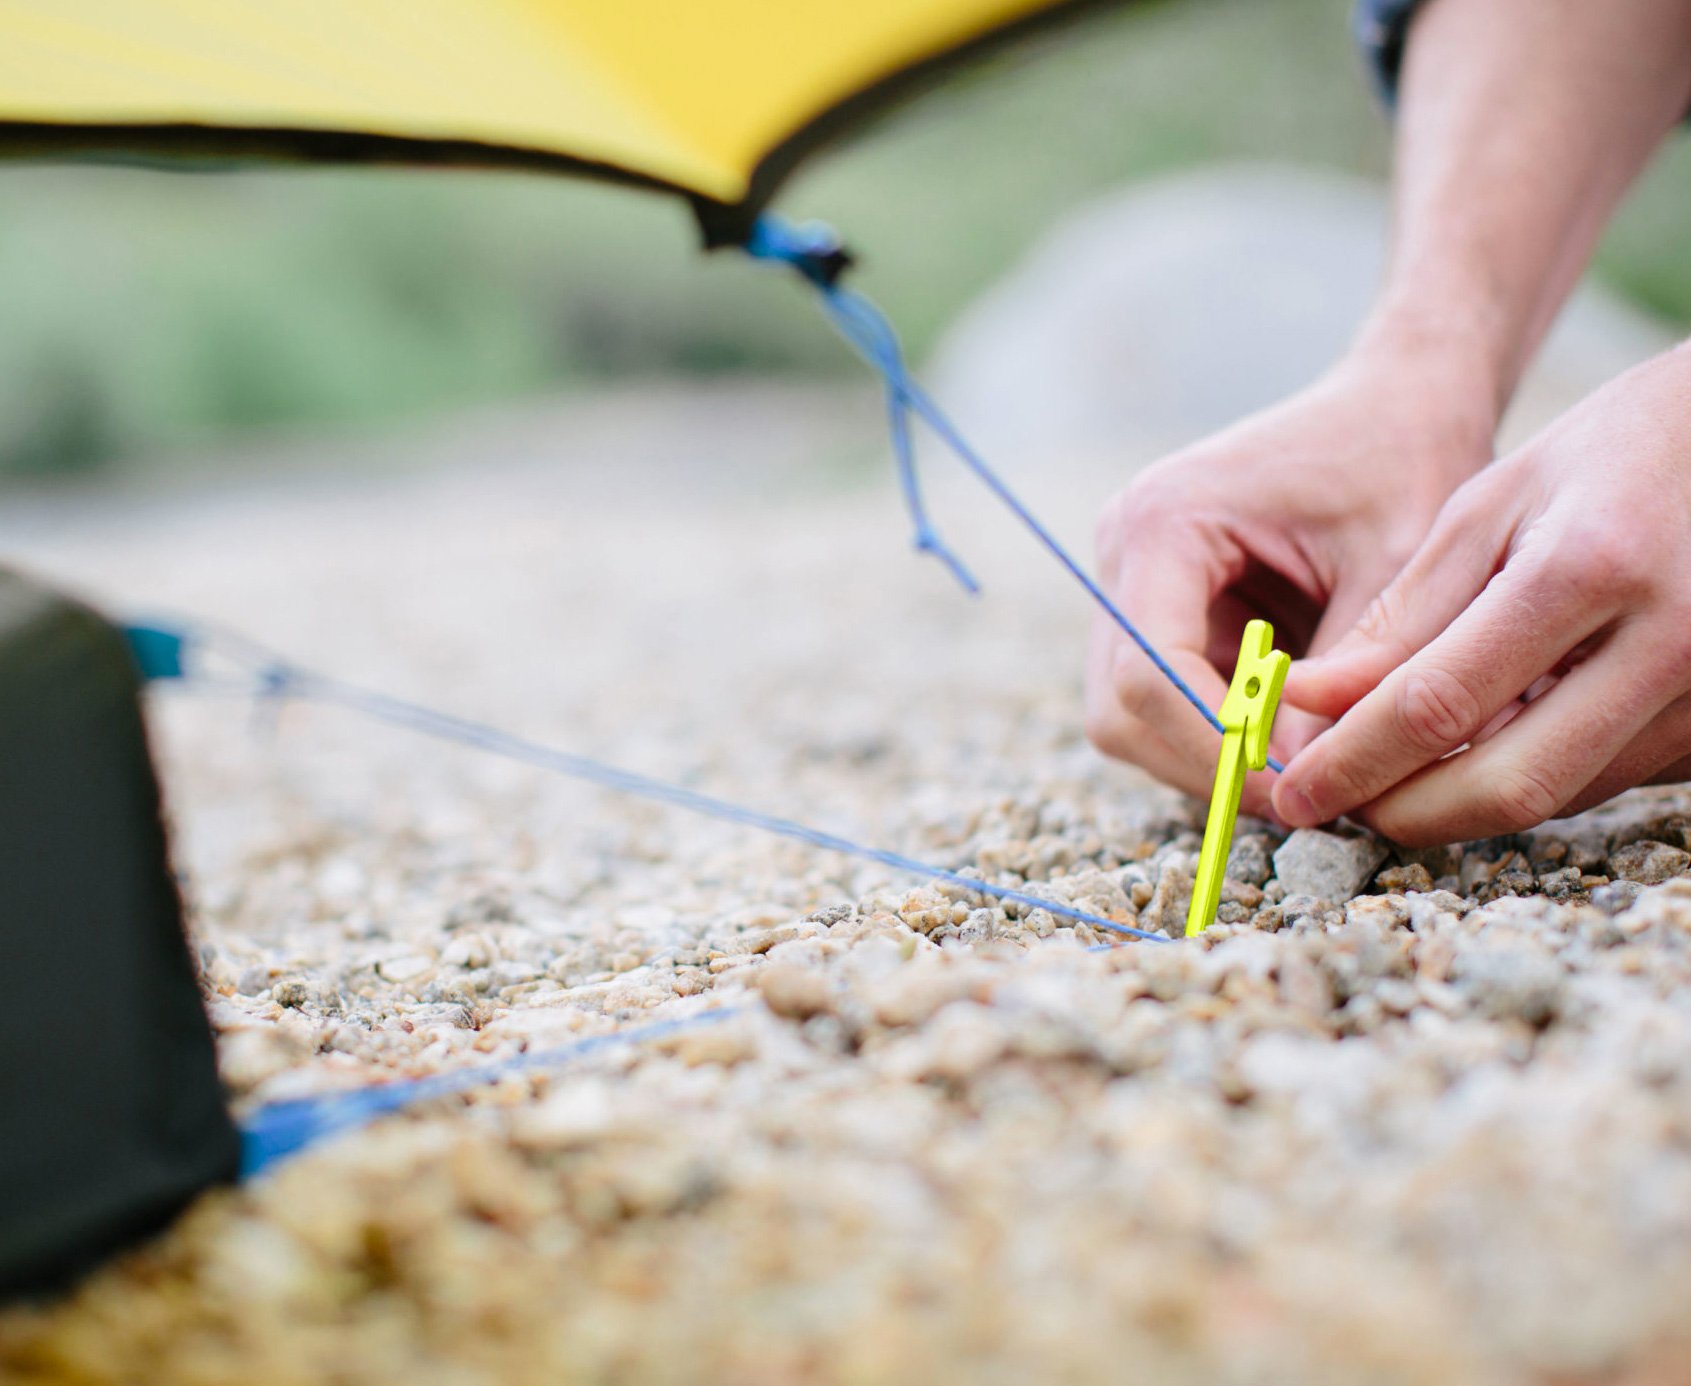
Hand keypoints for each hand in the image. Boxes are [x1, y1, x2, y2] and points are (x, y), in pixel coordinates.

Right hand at [1086, 346, 1494, 816]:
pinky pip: (1166, 706)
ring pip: (1133, 720)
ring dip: (1214, 757)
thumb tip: (1310, 787)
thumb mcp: (1399, 568)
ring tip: (1312, 765)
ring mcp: (1131, 584)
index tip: (1300, 791)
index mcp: (1163, 521)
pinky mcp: (1159, 610)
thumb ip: (1349, 677)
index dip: (1213, 750)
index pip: (1147, 673)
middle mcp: (1123, 552)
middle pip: (1121, 709)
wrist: (1398, 400)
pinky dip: (1224, 736)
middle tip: (1309, 798)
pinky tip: (1296, 734)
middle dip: (1207, 766)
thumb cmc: (1406, 459)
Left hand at [1275, 342, 1690, 844]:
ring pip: (1559, 797)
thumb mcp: (1491, 506)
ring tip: (1387, 776)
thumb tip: (1311, 701)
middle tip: (1334, 807)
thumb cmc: (1609, 453)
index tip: (1292, 791)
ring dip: (1460, 804)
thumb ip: (1403, 614)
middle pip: (1510, 784)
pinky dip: (1526, 777)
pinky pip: (1604, 780)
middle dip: (1404, 812)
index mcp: (1589, 569)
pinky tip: (1475, 752)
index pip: (1440, 703)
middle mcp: (1669, 643)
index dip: (1353, 761)